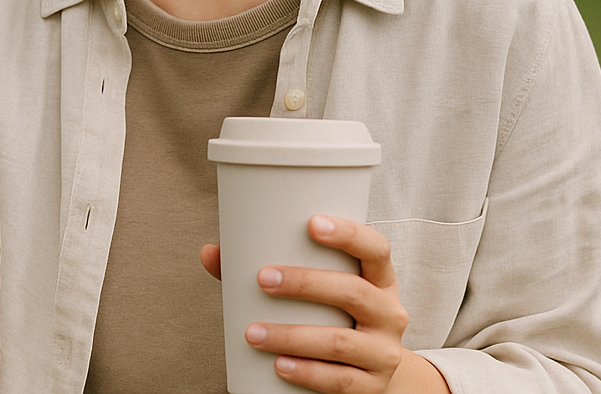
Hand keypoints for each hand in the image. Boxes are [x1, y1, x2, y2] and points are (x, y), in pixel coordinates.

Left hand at [199, 216, 448, 393]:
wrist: (370, 373)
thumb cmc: (335, 317)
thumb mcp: (320, 292)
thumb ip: (270, 269)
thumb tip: (211, 252)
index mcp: (380, 279)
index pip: (375, 249)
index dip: (348, 234)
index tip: (311, 223)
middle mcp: (389, 312)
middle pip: (353, 292)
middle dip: (306, 283)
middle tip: (263, 279)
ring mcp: (384, 352)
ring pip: (340, 342)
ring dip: (293, 336)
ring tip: (253, 332)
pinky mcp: (372, 387)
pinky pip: (339, 381)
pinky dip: (307, 373)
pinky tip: (279, 366)